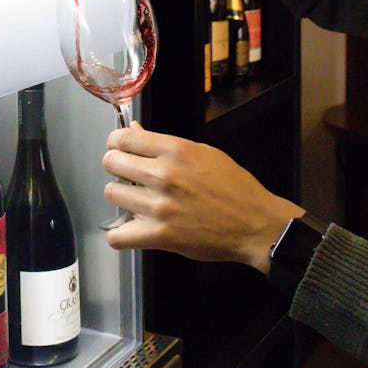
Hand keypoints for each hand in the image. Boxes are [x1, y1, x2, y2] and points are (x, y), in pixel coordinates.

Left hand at [102, 122, 303, 271]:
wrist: (256, 224)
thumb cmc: (235, 187)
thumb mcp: (204, 153)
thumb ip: (165, 144)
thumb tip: (134, 131)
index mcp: (175, 150)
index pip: (124, 138)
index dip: (116, 142)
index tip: (118, 148)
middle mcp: (163, 175)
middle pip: (111, 162)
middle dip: (116, 166)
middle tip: (128, 174)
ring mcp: (159, 206)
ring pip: (112, 194)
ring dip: (122, 197)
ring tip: (136, 201)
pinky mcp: (160, 236)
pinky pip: (118, 237)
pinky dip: (120, 234)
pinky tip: (132, 229)